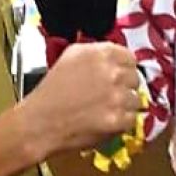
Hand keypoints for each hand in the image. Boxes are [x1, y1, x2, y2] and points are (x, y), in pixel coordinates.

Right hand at [18, 42, 140, 158]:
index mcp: (102, 53)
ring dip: (123, 106)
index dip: (123, 68)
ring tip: (105, 110)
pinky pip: (131, 119)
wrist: (40, 122)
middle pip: (135, 78)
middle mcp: (113, 72)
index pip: (130, 57)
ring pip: (135, 100)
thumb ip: (96, 52)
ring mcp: (118, 97)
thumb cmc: (51, 90)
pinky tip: (104, 121)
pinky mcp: (118, 120)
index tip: (117, 76)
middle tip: (108, 95)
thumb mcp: (71, 57)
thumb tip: (115, 56)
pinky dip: (120, 123)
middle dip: (124, 87)